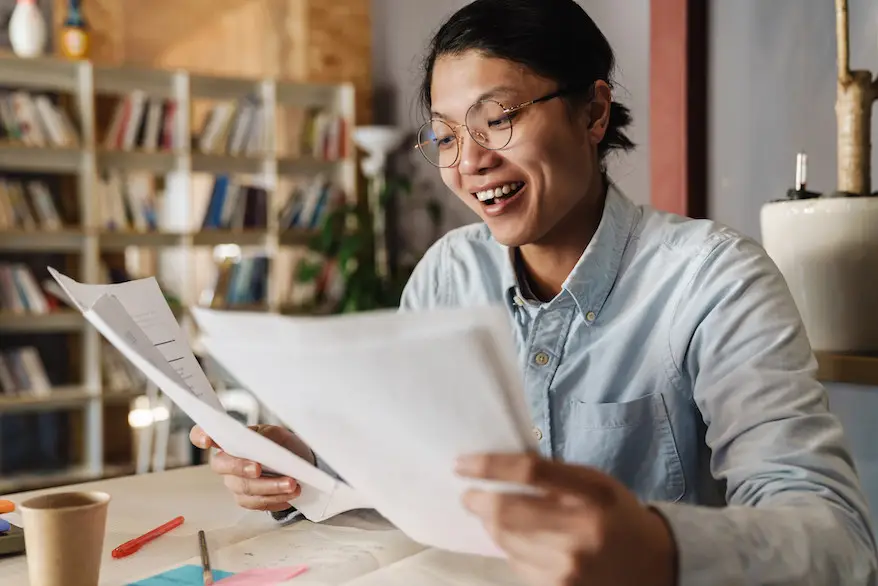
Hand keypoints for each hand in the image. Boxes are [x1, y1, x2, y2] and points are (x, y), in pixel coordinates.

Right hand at [189, 424, 315, 511]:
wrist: (299, 465)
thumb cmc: (283, 447)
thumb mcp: (277, 434)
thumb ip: (265, 437)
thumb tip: (259, 444)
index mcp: (230, 440)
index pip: (203, 435)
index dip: (200, 436)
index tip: (207, 440)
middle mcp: (227, 462)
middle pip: (222, 466)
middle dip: (240, 467)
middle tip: (258, 469)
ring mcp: (234, 482)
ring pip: (244, 488)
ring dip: (269, 487)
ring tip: (291, 484)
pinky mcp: (246, 500)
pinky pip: (256, 502)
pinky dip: (275, 498)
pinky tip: (289, 494)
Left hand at [456, 453, 676, 585]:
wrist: (651, 565)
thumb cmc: (614, 513)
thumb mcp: (593, 482)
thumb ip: (551, 473)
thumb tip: (499, 466)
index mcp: (591, 494)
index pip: (528, 474)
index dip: (488, 467)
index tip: (462, 464)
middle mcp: (580, 532)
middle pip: (507, 512)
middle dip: (478, 501)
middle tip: (470, 494)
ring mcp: (568, 566)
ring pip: (505, 540)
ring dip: (491, 525)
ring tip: (494, 515)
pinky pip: (515, 563)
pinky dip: (509, 548)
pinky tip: (520, 540)